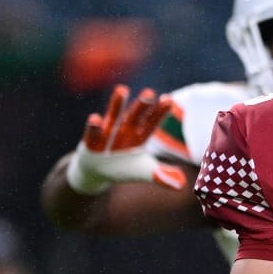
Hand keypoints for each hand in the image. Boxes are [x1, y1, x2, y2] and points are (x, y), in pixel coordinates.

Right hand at [66, 85, 186, 194]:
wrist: (95, 173)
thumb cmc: (123, 167)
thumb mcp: (144, 171)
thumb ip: (161, 175)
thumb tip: (182, 184)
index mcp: (139, 137)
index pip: (151, 123)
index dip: (159, 112)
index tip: (169, 99)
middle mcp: (124, 131)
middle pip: (135, 117)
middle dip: (142, 105)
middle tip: (149, 92)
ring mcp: (107, 135)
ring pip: (113, 117)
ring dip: (117, 104)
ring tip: (122, 89)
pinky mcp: (90, 143)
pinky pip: (92, 134)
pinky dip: (94, 127)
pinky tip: (95, 118)